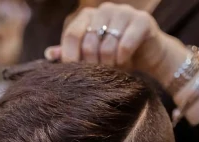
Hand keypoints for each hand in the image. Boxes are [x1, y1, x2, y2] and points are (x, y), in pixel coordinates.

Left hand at [44, 2, 188, 86]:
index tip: (74, 74)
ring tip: (113, 69)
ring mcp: (124, 12)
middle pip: (88, 42)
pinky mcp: (142, 21)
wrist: (150, 55)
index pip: (71, 34)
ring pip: (107, 46)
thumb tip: (48, 54)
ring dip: (109, 64)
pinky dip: (123, 59)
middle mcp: (104, 9)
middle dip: (92, 64)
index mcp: (88, 15)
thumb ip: (71, 53)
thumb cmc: (116, 55)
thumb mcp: (92, 55)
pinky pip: (125, 44)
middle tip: (99, 74)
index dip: (71, 57)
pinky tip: (125, 63)